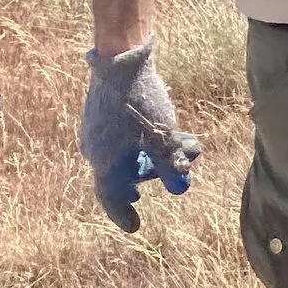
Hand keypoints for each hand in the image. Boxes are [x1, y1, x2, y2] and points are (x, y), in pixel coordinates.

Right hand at [80, 40, 201, 231]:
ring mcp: (97, 132)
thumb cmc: (141, 103)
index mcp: (104, 162)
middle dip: (160, 172)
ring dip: (160, 153)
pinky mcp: (103, 115)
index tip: (135, 227)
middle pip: (127, 173)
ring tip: (192, 145)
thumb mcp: (162, 138)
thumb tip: (180, 189)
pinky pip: (127, 137)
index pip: (110, 197)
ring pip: (131, 152)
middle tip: (184, 168)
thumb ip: (171, 165)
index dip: (123, 213)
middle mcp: (95, 150)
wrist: (121, 60)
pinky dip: (150, 140)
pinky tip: (175, 131)